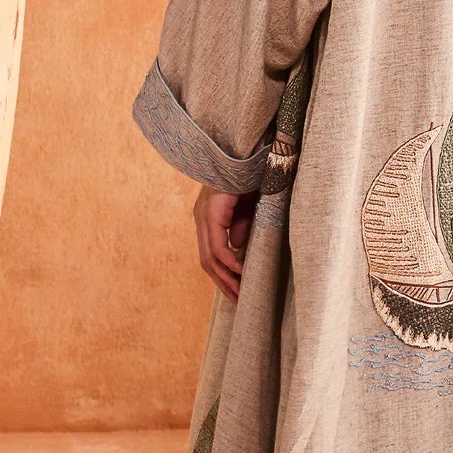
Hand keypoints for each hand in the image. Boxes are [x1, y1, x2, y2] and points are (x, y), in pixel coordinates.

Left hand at [193, 185, 256, 302]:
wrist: (249, 151)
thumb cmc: (251, 175)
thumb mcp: (248, 207)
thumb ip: (241, 226)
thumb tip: (237, 247)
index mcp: (208, 216)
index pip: (210, 255)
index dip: (222, 276)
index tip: (238, 292)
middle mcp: (201, 217)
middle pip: (206, 261)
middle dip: (223, 283)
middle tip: (238, 301)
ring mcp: (204, 214)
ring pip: (209, 257)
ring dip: (226, 278)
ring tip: (241, 293)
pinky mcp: (212, 211)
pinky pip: (218, 246)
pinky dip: (229, 262)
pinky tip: (241, 271)